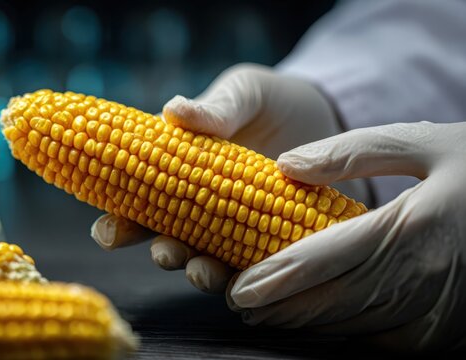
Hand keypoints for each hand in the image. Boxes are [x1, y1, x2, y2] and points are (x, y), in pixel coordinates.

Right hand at [91, 63, 369, 291]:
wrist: (326, 117)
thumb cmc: (270, 102)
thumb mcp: (244, 94)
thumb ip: (215, 107)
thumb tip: (173, 109)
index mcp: (179, 171)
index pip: (137, 200)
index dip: (118, 219)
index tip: (106, 229)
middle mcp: (199, 207)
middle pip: (166, 238)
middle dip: (159, 250)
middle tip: (162, 252)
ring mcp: (234, 228)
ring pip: (205, 260)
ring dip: (197, 271)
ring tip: (200, 271)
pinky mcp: (271, 242)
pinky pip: (253, 268)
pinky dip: (246, 278)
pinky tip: (247, 281)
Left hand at [228, 121, 465, 350]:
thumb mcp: (426, 143)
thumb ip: (353, 152)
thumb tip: (286, 166)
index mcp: (412, 229)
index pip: (322, 261)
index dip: (273, 279)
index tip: (236, 289)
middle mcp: (422, 281)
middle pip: (328, 306)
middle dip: (278, 309)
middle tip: (240, 302)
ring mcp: (437, 316)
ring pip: (350, 329)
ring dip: (303, 324)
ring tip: (267, 312)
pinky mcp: (445, 334)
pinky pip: (379, 341)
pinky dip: (342, 332)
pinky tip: (319, 319)